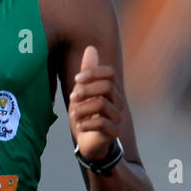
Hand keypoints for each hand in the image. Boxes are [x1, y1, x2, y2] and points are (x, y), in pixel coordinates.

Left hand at [69, 45, 122, 161]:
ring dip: (82, 109)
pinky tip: (79, 126)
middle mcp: (118, 102)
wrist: (88, 142)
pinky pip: (102, 123)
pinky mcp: (114, 132)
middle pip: (107, 86)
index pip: (110, 72)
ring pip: (102, 105)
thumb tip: (91, 48)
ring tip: (74, 115)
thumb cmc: (85, 114)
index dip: (93, 72)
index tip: (77, 78)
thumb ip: (87, 72)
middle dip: (86, 90)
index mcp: (111, 90)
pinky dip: (86, 124)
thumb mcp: (82, 92)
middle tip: (72, 97)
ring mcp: (118, 117)